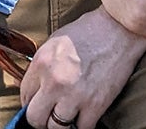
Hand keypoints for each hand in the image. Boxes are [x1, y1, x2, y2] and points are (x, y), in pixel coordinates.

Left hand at [20, 7, 145, 128]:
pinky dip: (82, 124)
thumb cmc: (90, 30)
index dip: (31, 100)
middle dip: (41, 116)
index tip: (39, 101)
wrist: (121, 27)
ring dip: (61, 122)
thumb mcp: (57, 41)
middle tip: (50, 111)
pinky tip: (84, 113)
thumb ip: (42, 66)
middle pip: (35, 119)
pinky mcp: (95, 105)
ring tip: (67, 112)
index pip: (24, 95)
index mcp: (42, 61)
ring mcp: (75, 95)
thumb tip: (31, 88)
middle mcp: (54, 81)